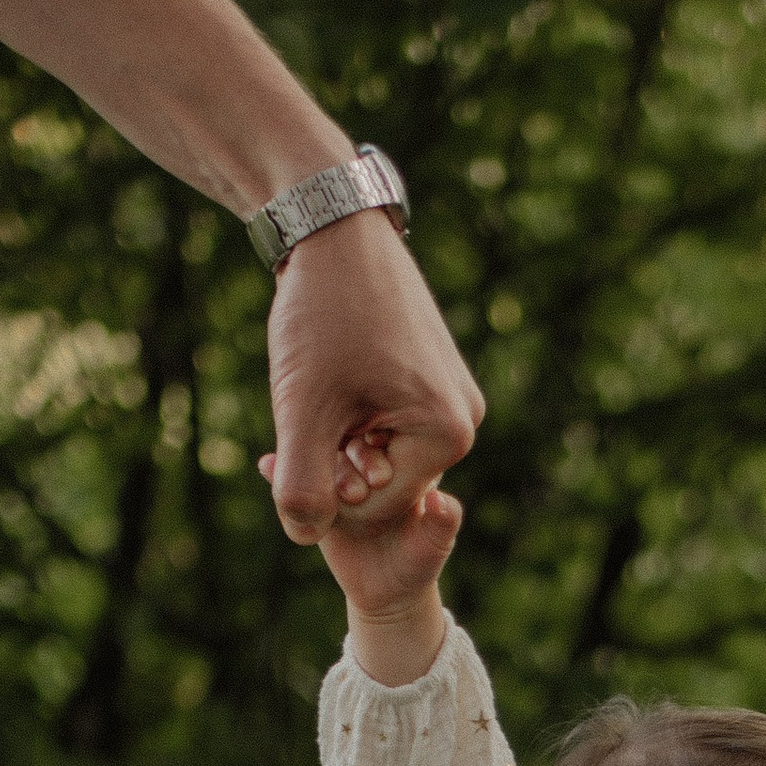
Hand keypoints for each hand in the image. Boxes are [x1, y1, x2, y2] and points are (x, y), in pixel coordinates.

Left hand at [264, 211, 482, 547]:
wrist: (335, 230)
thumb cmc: (322, 315)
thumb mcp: (302, 410)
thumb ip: (301, 488)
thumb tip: (306, 535)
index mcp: (449, 436)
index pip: (373, 507)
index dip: (320, 484)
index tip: (299, 430)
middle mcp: (465, 421)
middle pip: (379, 482)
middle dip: (332, 459)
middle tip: (306, 404)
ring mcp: (454, 396)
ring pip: (377, 453)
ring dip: (336, 434)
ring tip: (321, 383)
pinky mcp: (435, 377)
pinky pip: (384, 423)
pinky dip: (349, 412)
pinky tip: (333, 373)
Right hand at [264, 442, 461, 626]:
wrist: (383, 586)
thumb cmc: (416, 561)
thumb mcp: (432, 547)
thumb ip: (443, 525)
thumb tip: (444, 502)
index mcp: (404, 459)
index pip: (393, 442)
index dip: (384, 457)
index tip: (381, 479)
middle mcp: (370, 457)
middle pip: (351, 441)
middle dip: (345, 461)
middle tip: (348, 490)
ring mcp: (340, 470)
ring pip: (320, 452)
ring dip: (311, 461)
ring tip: (300, 470)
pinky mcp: (315, 486)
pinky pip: (294, 473)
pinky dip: (278, 469)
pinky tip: (266, 465)